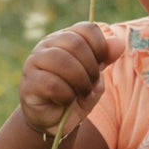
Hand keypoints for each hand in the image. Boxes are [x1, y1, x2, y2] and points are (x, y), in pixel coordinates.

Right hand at [19, 22, 124, 137]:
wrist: (56, 119)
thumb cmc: (76, 93)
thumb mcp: (95, 75)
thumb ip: (106, 58)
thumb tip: (119, 43)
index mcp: (66, 38)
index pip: (87, 29)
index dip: (101, 47)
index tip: (102, 65)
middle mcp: (48, 45)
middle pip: (75, 43)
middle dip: (91, 68)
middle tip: (92, 84)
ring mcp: (35, 62)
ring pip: (62, 61)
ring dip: (80, 81)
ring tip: (82, 94)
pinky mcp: (29, 83)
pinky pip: (52, 84)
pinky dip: (66, 95)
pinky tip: (66, 101)